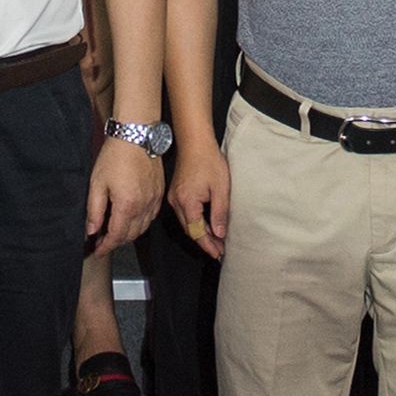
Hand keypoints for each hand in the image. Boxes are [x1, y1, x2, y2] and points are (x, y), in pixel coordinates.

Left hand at [83, 136, 166, 255]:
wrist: (136, 134)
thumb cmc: (115, 155)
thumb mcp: (97, 183)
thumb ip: (94, 210)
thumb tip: (91, 231)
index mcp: (127, 205)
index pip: (116, 236)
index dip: (105, 247)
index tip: (96, 251)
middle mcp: (144, 206)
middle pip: (130, 235)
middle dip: (115, 242)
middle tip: (102, 242)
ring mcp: (154, 200)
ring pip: (142, 228)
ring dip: (128, 235)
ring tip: (114, 232)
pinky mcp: (159, 193)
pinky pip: (151, 217)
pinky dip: (140, 224)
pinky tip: (130, 219)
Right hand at [171, 135, 232, 258]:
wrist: (194, 142)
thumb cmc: (208, 160)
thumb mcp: (220, 188)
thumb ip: (220, 213)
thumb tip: (219, 233)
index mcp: (187, 202)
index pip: (197, 232)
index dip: (208, 245)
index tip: (218, 254)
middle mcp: (177, 202)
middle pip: (190, 230)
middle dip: (205, 243)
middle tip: (219, 252)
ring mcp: (174, 198)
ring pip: (187, 223)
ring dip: (200, 233)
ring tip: (215, 241)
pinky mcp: (176, 193)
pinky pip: (185, 214)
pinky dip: (196, 223)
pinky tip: (206, 225)